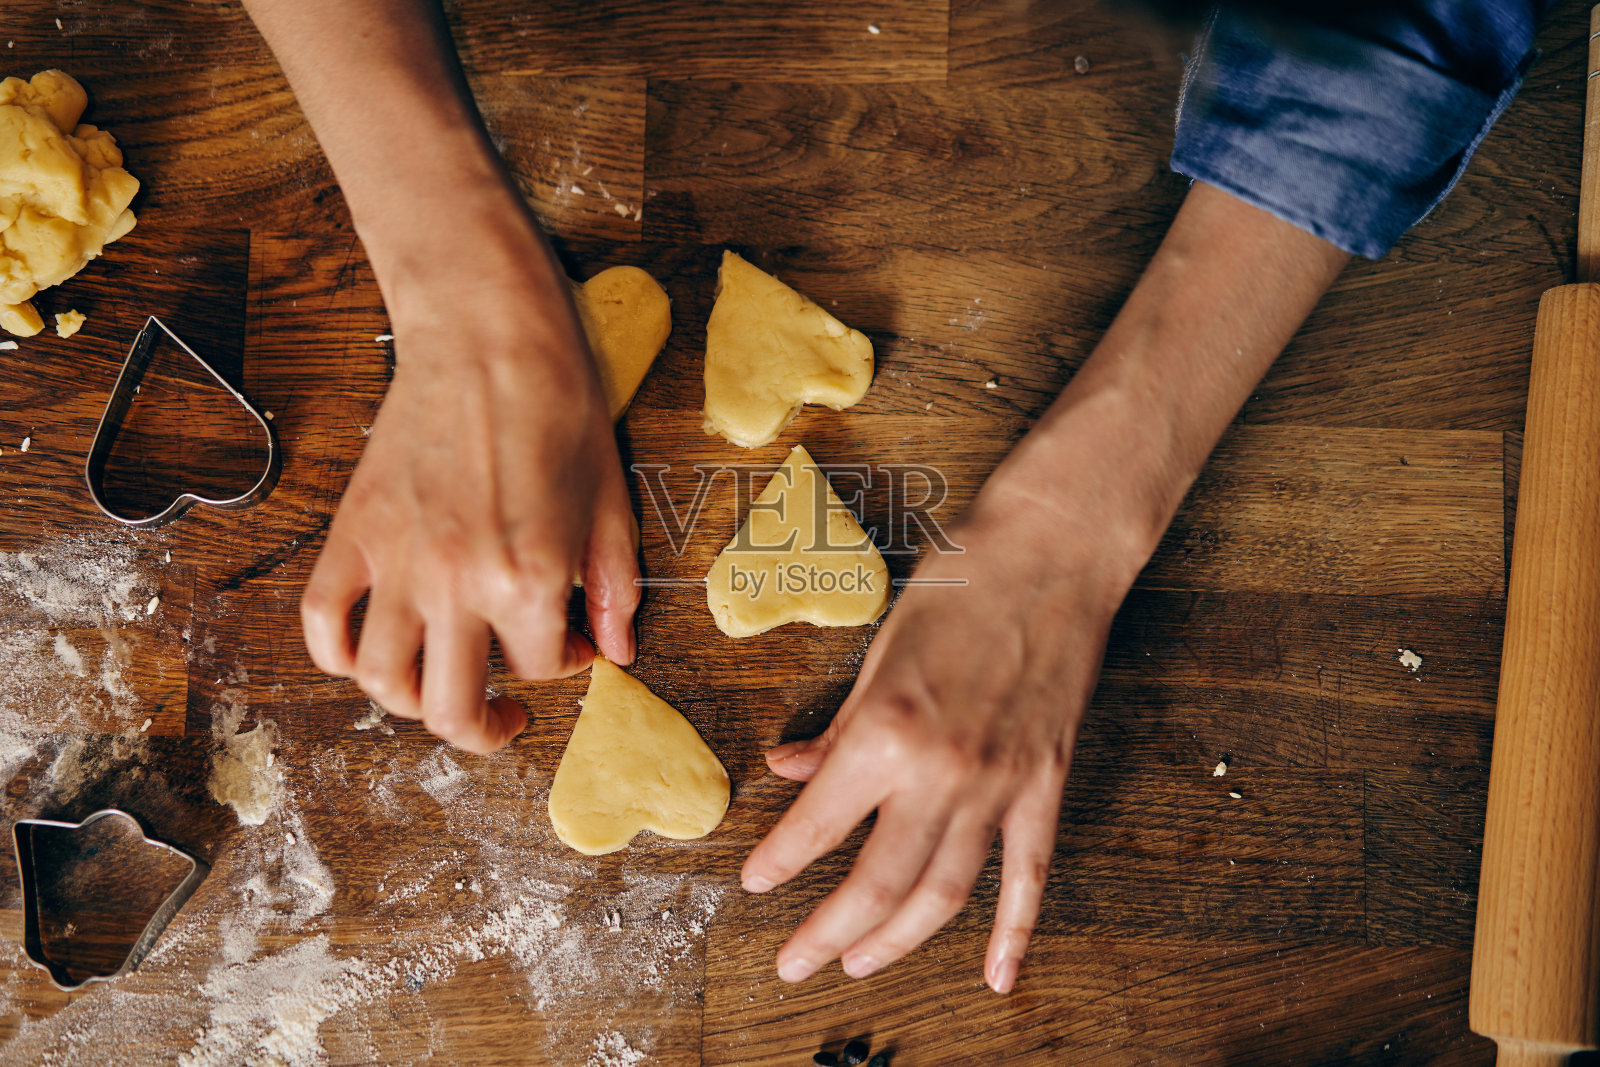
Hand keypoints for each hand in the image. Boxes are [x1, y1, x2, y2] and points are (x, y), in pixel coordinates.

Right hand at [300, 254, 640, 753]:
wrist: (487, 334)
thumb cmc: (558, 405)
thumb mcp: (610, 499)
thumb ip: (614, 586)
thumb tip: (615, 650)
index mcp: (530, 577)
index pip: (542, 668)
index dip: (566, 664)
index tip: (572, 642)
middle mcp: (458, 583)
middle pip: (451, 709)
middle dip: (483, 727)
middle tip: (502, 715)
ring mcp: (398, 561)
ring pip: (381, 682)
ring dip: (412, 703)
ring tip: (441, 687)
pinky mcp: (355, 532)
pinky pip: (323, 623)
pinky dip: (339, 654)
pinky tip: (374, 651)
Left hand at [740, 462, 1147, 993]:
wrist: (1052, 554)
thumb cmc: (959, 585)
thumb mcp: (878, 652)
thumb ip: (836, 728)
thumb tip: (788, 772)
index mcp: (885, 732)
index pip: (817, 826)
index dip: (779, 864)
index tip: (754, 885)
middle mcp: (940, 772)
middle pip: (877, 886)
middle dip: (826, 935)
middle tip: (793, 965)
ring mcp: (999, 786)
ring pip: (942, 895)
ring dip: (895, 942)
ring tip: (857, 965)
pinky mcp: (1043, 784)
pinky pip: (1029, 875)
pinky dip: (1013, 932)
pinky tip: (997, 974)